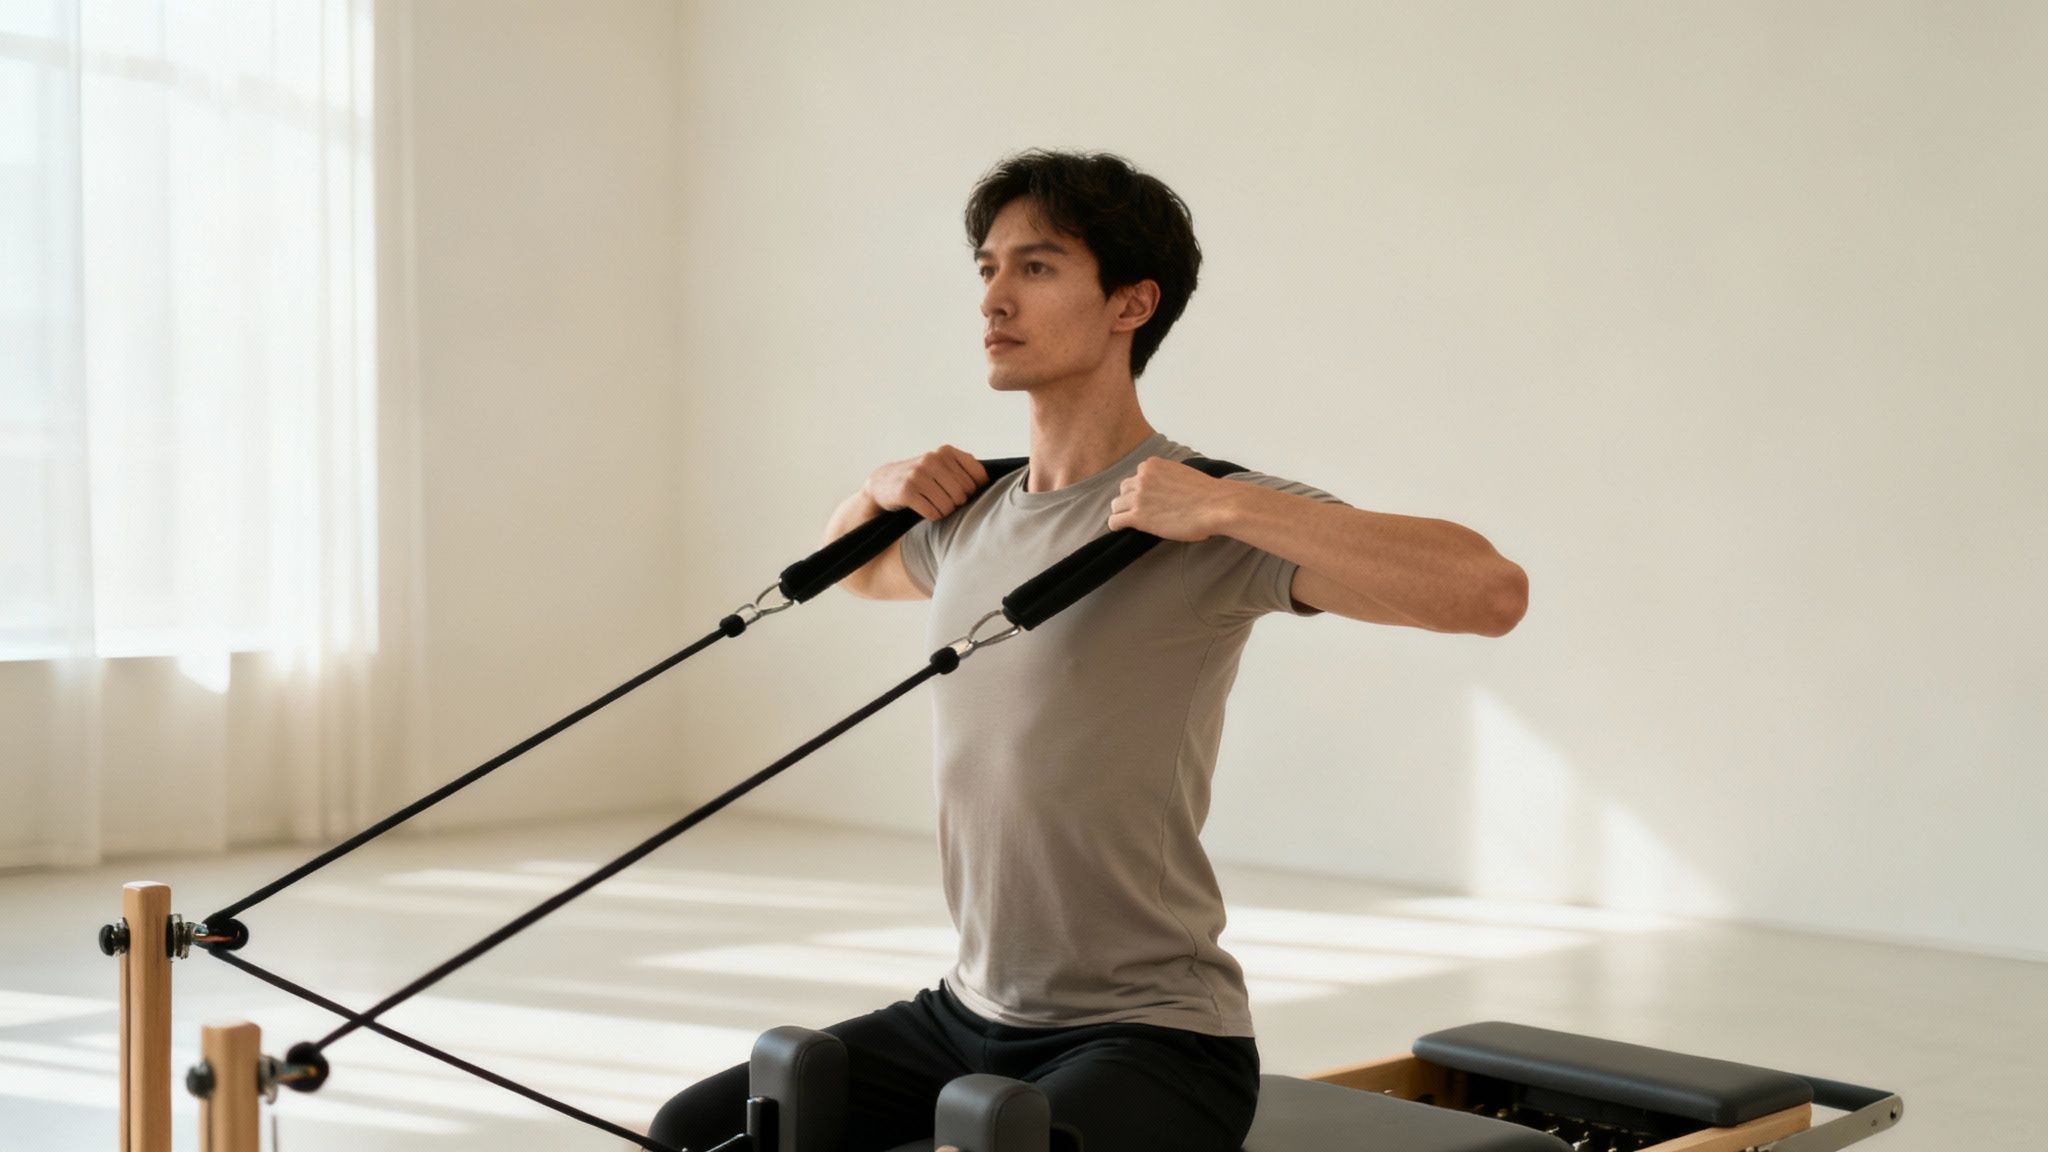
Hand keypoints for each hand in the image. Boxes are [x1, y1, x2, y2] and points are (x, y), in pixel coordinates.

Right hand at [865, 444, 989, 520]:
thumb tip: (988, 483)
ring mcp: (919, 474)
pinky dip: (932, 516)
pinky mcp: (907, 491)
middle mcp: (933, 459)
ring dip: (944, 511)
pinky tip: (924, 509)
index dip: (975, 490)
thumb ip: (964, 469)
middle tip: (944, 500)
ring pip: (950, 505)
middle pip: (964, 493)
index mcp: (946, 452)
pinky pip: (933, 513)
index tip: (963, 492)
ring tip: (934, 504)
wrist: (883, 484)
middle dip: (957, 502)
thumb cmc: (920, 478)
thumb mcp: (941, 466)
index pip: (978, 476)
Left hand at [1106, 457, 1231, 541]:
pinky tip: (1123, 529)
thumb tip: (1161, 489)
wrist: (1215, 506)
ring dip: (1124, 512)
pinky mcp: (1138, 516)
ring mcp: (1138, 497)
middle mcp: (1142, 478)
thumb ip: (1165, 477)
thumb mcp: (1180, 473)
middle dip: (1132, 500)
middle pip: (1124, 490)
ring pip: (1117, 505)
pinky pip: (1114, 520)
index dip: (1141, 490)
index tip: (1151, 499)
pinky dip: (1117, 525)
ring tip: (1136, 521)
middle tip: (1144, 511)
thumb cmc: (1206, 493)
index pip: (1136, 477)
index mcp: (1152, 465)